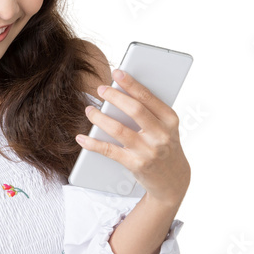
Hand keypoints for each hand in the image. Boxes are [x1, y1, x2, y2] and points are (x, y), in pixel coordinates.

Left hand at [75, 68, 189, 206]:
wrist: (173, 180)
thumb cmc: (164, 146)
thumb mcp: (165, 128)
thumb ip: (149, 112)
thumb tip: (120, 92)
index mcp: (170, 120)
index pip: (148, 97)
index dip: (131, 84)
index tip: (117, 72)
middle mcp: (161, 135)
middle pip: (134, 110)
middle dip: (115, 97)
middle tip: (100, 89)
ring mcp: (149, 151)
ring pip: (119, 129)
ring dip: (100, 118)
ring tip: (89, 110)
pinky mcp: (136, 165)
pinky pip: (110, 151)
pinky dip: (92, 143)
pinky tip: (81, 138)